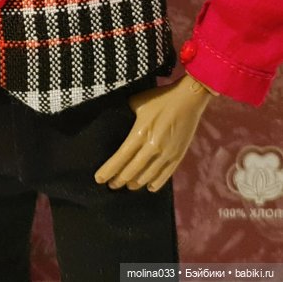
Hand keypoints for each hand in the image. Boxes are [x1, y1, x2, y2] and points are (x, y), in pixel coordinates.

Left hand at [94, 75, 214, 192]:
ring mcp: (167, 154)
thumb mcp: (136, 103)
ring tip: (127, 187)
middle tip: (111, 186)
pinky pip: (165, 174)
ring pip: (148, 175)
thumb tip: (114, 122)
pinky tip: (149, 187)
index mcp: (139, 133)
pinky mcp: (178, 156)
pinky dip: (156, 182)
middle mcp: (152, 147)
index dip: (109, 170)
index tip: (99, 179)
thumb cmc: (159, 99)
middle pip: (132, 170)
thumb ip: (124, 115)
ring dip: (136, 183)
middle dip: (119, 180)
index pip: (120, 158)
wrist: (187, 100)